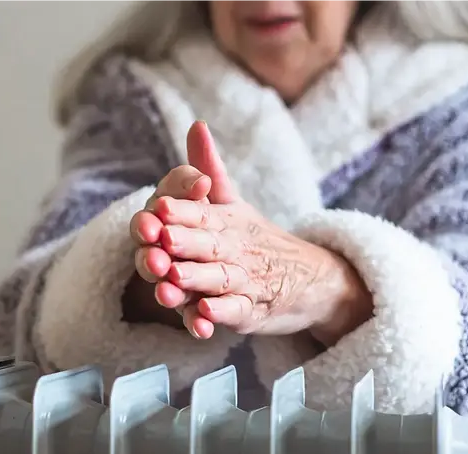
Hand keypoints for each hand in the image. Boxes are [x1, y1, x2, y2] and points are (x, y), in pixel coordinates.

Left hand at [134, 121, 373, 343]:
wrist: (308, 278)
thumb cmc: (255, 238)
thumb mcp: (232, 202)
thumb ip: (208, 169)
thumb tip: (196, 124)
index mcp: (225, 220)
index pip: (202, 212)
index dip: (181, 210)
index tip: (159, 206)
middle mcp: (235, 248)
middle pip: (208, 244)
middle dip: (184, 241)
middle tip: (161, 238)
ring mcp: (244, 281)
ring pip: (218, 279)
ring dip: (196, 278)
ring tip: (173, 276)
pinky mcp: (250, 312)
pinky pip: (235, 312)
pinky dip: (221, 314)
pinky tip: (203, 314)